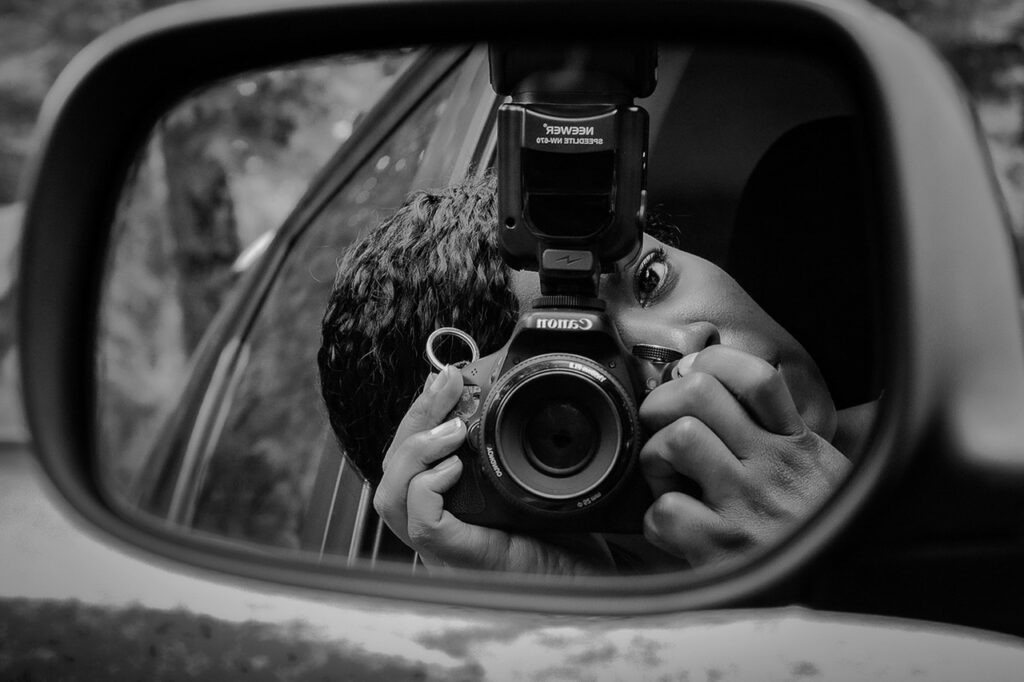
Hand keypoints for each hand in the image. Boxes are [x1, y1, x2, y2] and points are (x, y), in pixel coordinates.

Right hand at [373, 365, 613, 573]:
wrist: (598, 580)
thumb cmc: (567, 535)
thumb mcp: (533, 478)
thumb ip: (507, 446)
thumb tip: (494, 392)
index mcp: (449, 506)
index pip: (407, 457)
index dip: (416, 416)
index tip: (442, 380)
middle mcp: (439, 528)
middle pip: (393, 470)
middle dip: (414, 417)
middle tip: (445, 384)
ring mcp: (446, 549)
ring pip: (393, 497)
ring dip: (414, 450)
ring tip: (451, 429)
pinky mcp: (464, 561)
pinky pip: (423, 525)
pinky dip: (427, 489)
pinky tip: (452, 470)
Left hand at [638, 345, 848, 567]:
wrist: (843, 589)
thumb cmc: (818, 530)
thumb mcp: (821, 468)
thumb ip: (784, 429)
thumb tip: (744, 391)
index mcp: (793, 442)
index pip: (755, 375)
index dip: (709, 364)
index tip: (690, 378)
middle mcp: (772, 464)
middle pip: (698, 392)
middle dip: (662, 403)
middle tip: (661, 428)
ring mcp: (746, 504)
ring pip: (678, 439)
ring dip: (656, 457)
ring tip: (669, 479)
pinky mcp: (722, 547)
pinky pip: (666, 510)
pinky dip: (656, 521)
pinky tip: (675, 527)